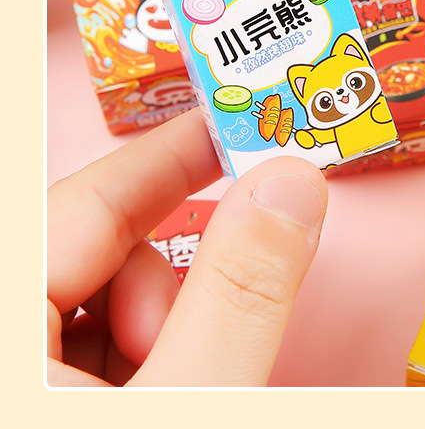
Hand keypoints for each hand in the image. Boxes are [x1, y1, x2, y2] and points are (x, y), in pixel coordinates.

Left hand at [47, 108, 327, 386]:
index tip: (237, 127)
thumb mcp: (188, 403)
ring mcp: (11, 376)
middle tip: (213, 331)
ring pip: (99, 304)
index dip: (171, 155)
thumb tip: (291, 184)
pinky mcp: (39, 398)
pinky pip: (89, 349)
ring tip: (181, 394)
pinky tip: (162, 398)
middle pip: (94, 255)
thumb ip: (236, 295)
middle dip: (164, 289)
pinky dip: (137, 363)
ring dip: (153, 336)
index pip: (85, 202)